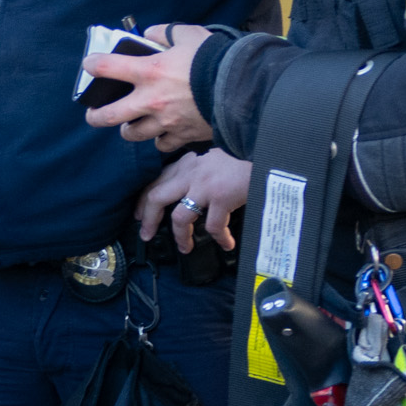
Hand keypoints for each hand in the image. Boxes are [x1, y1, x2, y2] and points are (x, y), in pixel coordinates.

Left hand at [83, 34, 214, 150]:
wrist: (243, 90)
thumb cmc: (216, 59)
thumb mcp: (190, 35)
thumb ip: (166, 33)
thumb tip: (151, 33)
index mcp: (150, 72)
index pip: (108, 67)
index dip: (93, 65)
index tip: (89, 65)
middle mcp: (151, 100)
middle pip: (109, 116)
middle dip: (96, 116)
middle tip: (93, 114)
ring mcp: (164, 122)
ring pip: (133, 134)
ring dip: (129, 129)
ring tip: (131, 125)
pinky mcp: (182, 136)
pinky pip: (162, 144)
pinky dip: (160, 139)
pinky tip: (162, 133)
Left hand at [134, 147, 253, 252]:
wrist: (265, 158)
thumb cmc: (242, 161)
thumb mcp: (213, 160)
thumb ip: (198, 171)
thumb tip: (187, 192)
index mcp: (188, 163)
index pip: (157, 180)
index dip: (144, 200)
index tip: (139, 214)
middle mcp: (191, 172)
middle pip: (156, 197)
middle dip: (148, 218)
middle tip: (145, 235)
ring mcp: (205, 185)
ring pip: (179, 217)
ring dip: (180, 236)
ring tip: (185, 248)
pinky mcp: (221, 198)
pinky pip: (212, 226)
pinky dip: (220, 238)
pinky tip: (226, 244)